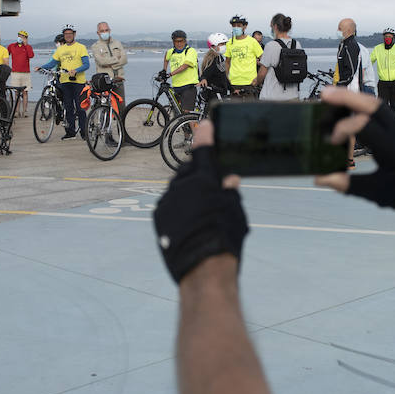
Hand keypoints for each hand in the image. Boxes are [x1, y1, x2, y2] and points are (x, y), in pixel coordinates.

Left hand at [153, 118, 247, 283]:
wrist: (202, 269)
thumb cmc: (225, 239)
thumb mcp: (235, 211)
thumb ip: (229, 191)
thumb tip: (227, 180)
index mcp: (204, 180)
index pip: (204, 151)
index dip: (205, 136)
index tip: (204, 124)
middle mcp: (182, 186)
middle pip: (190, 172)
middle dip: (198, 174)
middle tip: (211, 188)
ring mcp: (167, 201)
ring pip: (178, 189)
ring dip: (188, 193)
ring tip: (202, 211)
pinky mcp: (158, 216)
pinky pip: (170, 204)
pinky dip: (179, 207)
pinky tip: (190, 221)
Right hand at [315, 87, 394, 219]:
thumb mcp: (378, 193)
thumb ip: (348, 185)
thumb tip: (321, 179)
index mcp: (393, 147)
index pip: (364, 124)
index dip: (342, 128)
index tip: (331, 141)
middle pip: (372, 104)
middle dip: (347, 96)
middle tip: (325, 94)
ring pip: (379, 105)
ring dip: (356, 100)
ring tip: (334, 100)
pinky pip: (384, 114)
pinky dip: (366, 110)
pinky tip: (353, 115)